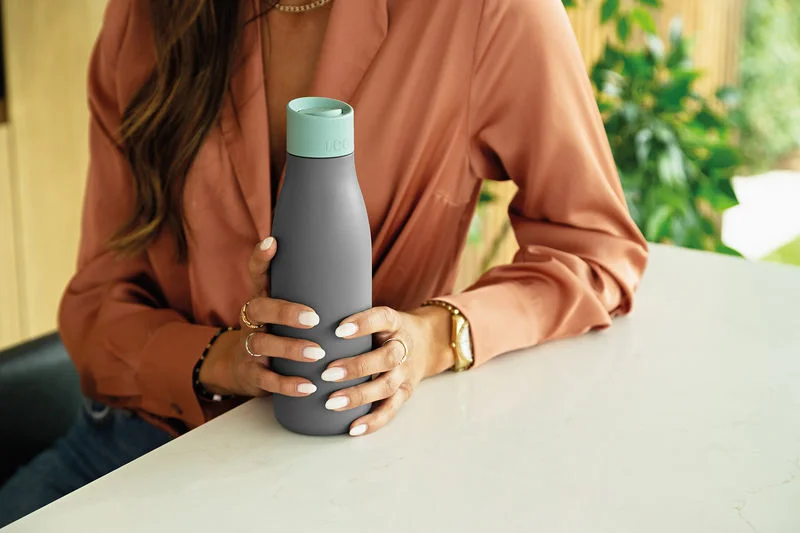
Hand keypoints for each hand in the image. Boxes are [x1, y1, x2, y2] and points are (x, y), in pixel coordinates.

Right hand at [199, 236, 324, 397]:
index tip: (272, 242)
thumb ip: (309, 297)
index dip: (261, 259)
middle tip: (313, 318)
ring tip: (316, 354)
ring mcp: (249, 347)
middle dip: (285, 311)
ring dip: (291, 348)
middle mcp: (252, 320)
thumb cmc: (281, 334)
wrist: (245, 370)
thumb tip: (354, 274)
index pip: (257, 274)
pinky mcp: (252, 373)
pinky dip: (288, 384)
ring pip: (263, 343)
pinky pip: (267, 379)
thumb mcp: (288, 313)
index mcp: (263, 300)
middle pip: (259, 308)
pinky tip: (309, 387)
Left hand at [320, 304, 454, 436]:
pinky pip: (390, 410)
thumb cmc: (386, 329)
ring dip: (358, 395)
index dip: (363, 324)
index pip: (383, 319)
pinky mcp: (404, 394)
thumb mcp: (377, 317)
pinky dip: (372, 421)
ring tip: (331, 402)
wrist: (426, 343)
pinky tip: (352, 428)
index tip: (337, 330)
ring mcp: (405, 373)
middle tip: (327, 373)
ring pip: (386, 386)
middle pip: (386, 358)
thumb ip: (351, 316)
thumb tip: (305, 318)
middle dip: (356, 367)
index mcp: (395, 323)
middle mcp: (403, 348)